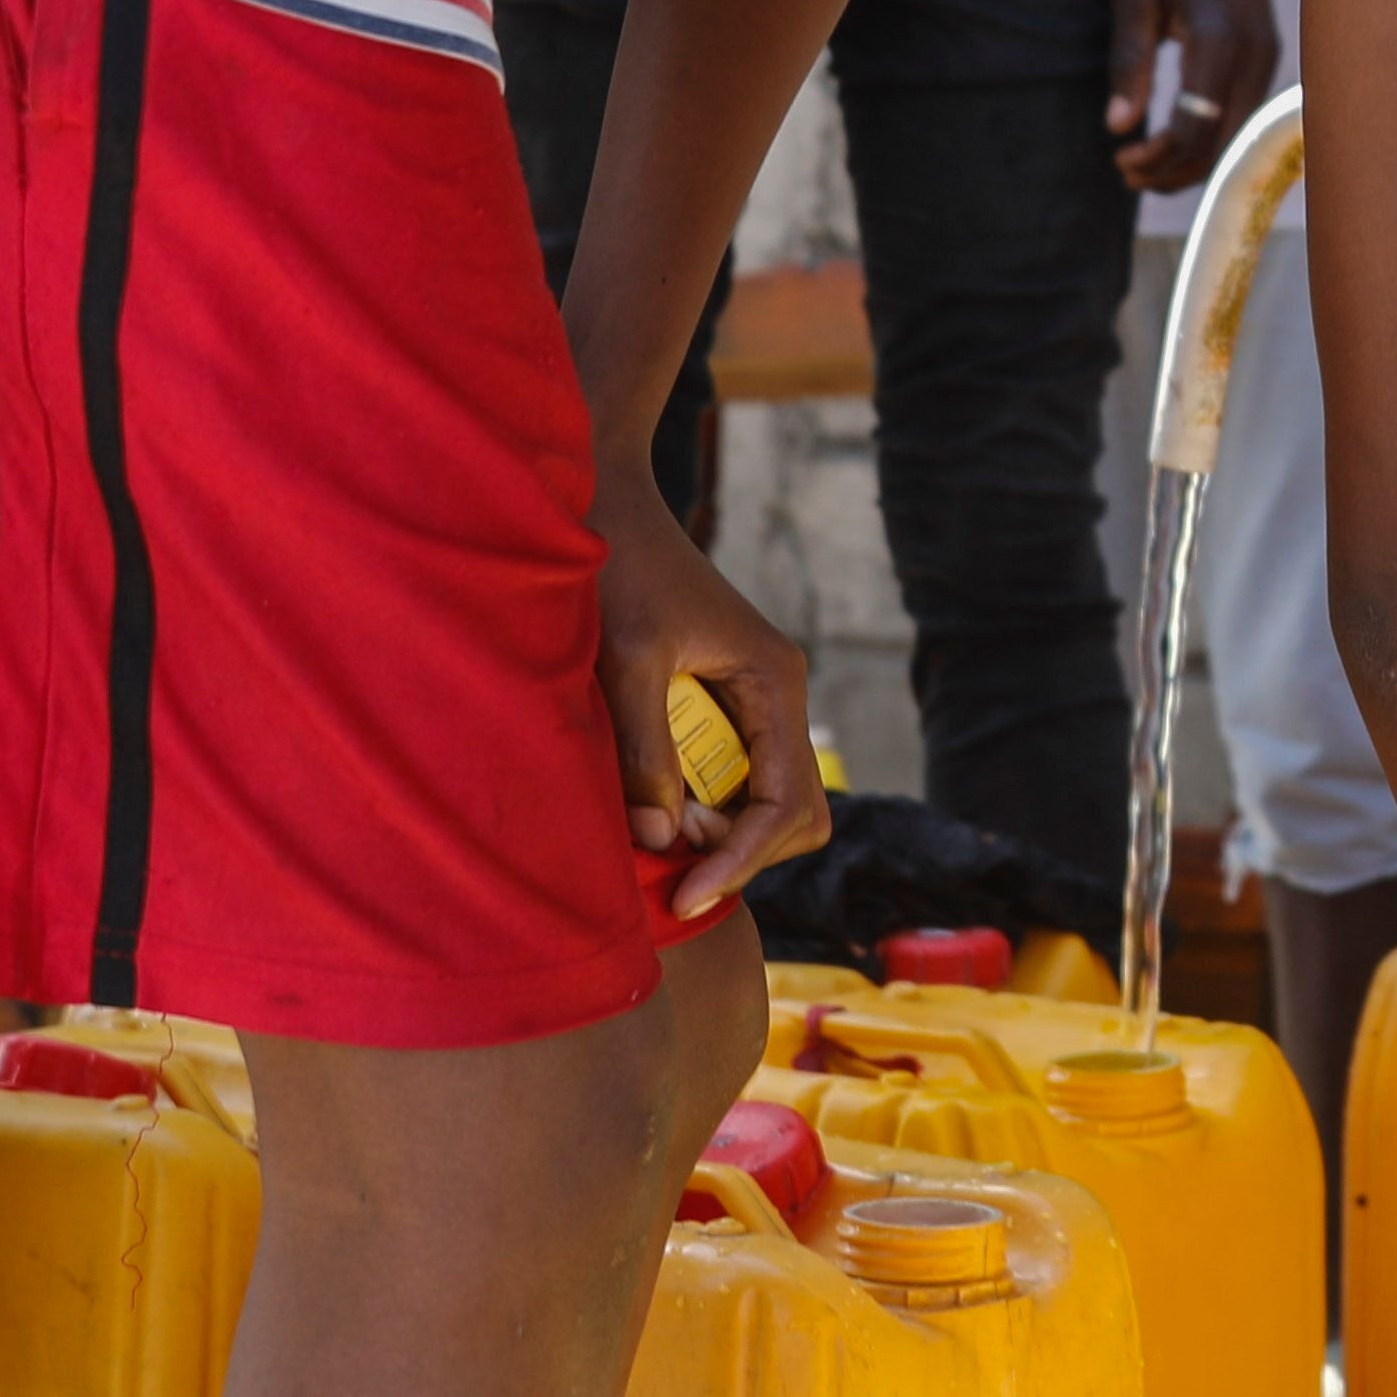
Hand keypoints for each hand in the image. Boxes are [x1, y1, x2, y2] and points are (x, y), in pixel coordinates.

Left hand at [597, 461, 827, 925]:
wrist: (600, 501)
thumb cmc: (615, 568)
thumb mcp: (624, 661)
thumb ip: (645, 752)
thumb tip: (660, 840)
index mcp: (772, 680)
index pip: (785, 801)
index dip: (741, 858)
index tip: (687, 895)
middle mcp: (777, 692)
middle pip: (796, 813)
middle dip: (742, 851)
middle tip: (671, 857)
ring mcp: (753, 697)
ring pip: (768, 800)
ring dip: (723, 834)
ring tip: (658, 830)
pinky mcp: (722, 699)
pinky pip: (732, 776)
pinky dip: (702, 807)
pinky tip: (654, 805)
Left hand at [1108, 0, 1273, 194]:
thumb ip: (1129, 63)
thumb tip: (1118, 127)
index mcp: (1220, 37)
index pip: (1194, 125)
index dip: (1158, 155)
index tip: (1120, 156)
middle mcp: (1255, 52)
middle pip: (1223, 142)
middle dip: (1176, 169)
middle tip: (1127, 173)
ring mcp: (1269, 52)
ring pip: (1238, 133)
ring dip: (1195, 158)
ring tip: (1147, 164)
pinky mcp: (1269, 51)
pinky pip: (1244, 111)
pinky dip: (1213, 134)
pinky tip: (1178, 136)